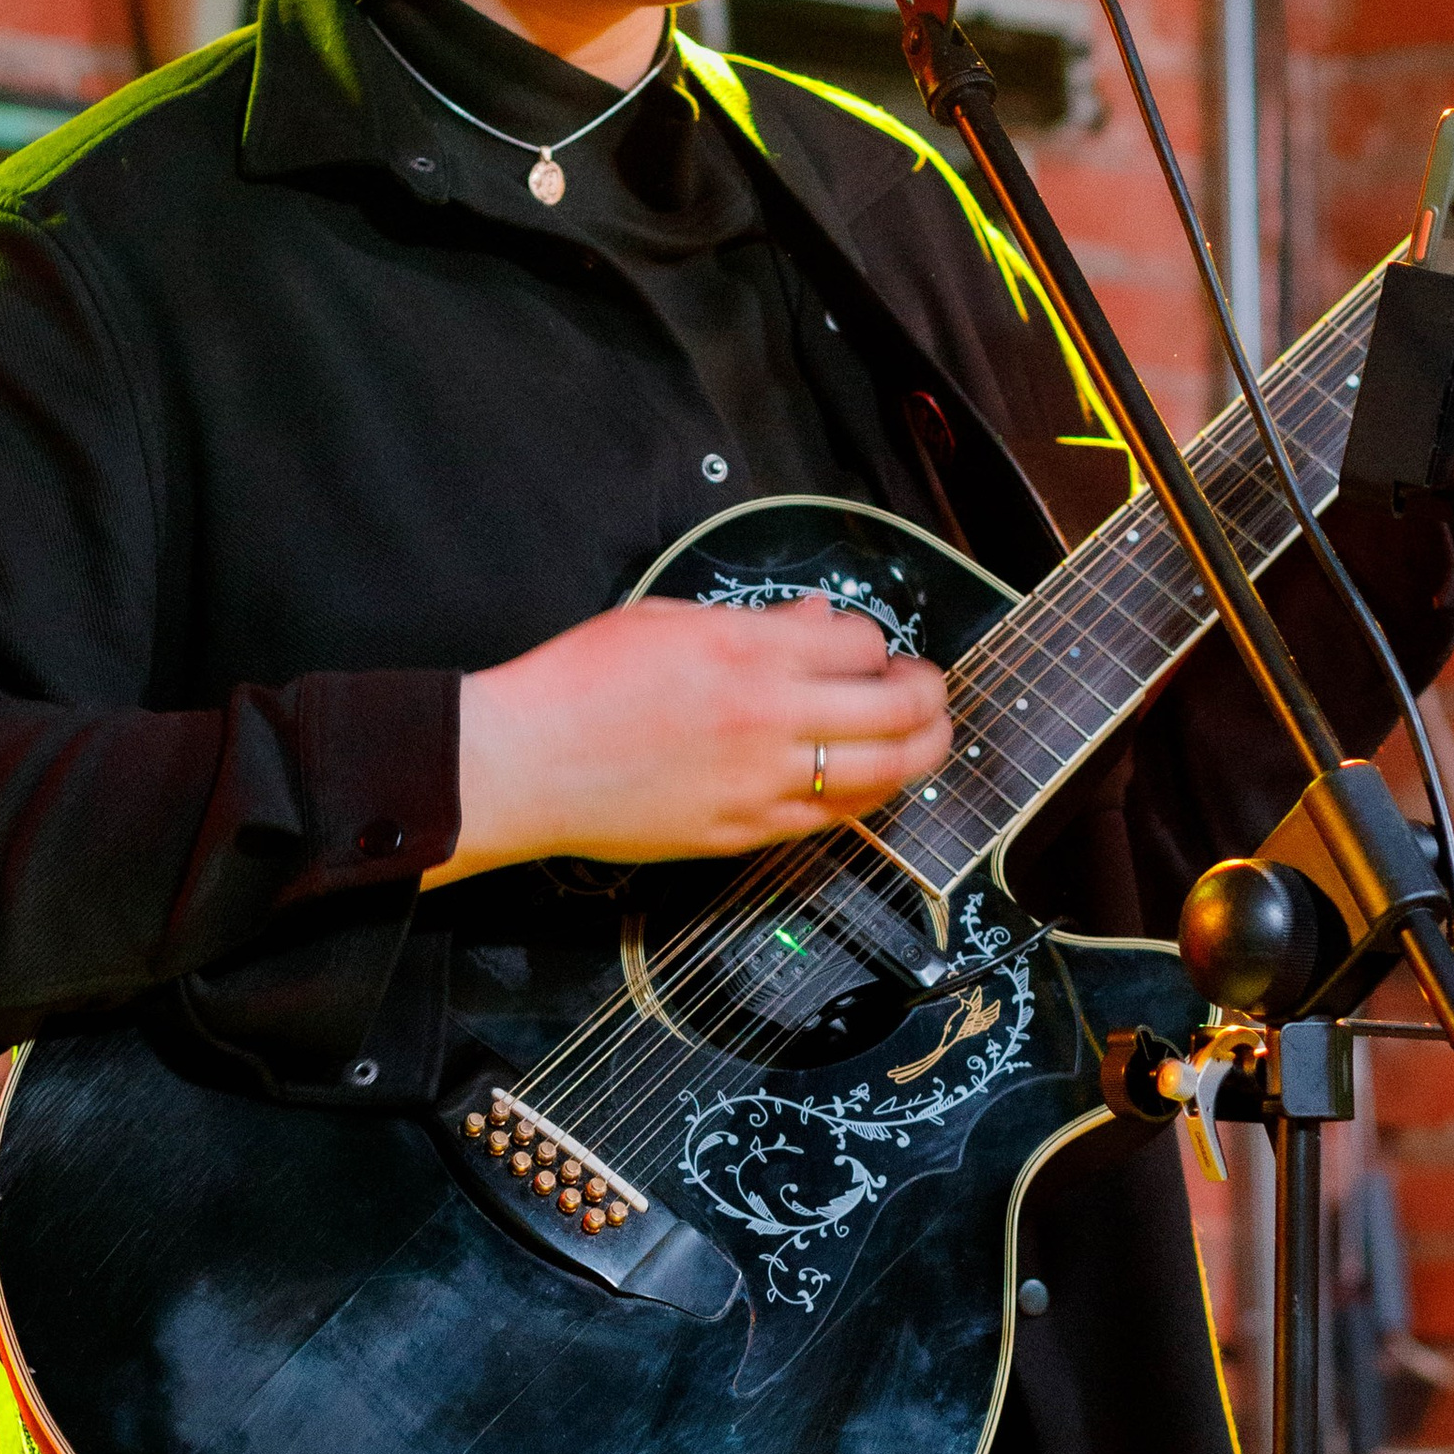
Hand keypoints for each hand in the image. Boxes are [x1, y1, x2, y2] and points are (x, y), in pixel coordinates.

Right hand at [425, 594, 952, 885]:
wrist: (523, 762)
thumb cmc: (579, 683)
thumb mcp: (667, 620)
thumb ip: (757, 622)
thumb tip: (818, 621)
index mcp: (747, 649)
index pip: (860, 643)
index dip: (874, 643)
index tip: (867, 649)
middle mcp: (769, 715)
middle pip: (898, 708)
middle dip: (930, 695)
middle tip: (929, 692)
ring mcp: (762, 782)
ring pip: (884, 772)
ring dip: (921, 751)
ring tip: (924, 738)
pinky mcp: (745, 833)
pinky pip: (834, 820)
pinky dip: (865, 798)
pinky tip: (864, 782)